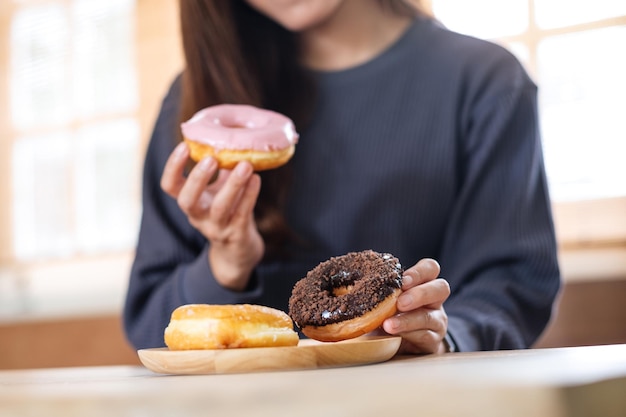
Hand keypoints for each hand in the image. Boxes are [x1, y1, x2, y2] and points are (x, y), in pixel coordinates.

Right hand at [160, 142, 263, 290]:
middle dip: (197, 179)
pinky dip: (250, 196)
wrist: (238, 249)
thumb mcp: (218, 190)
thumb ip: (220, 168)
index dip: (173, 167)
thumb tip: (228, 134)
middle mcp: (198, 217)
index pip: (170, 186)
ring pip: (221, 208)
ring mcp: (217, 227)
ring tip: (245, 165)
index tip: (184, 146)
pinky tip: (257, 179)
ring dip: (233, 185)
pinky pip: (242, 214)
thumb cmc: (228, 211)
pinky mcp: (237, 234)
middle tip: (210, 158)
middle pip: (188, 201)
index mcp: (190, 202)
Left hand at [382, 258, 450, 353]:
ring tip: (388, 324)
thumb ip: (378, 290)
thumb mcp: (383, 300)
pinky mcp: (433, 342)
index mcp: (423, 283)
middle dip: (419, 294)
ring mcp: (436, 321)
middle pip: (441, 288)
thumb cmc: (388, 315)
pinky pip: (425, 336)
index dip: (419, 272)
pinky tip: (393, 335)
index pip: (430, 268)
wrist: (397, 346)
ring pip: (431, 317)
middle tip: (400, 302)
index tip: (402, 280)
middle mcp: (434, 300)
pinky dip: (408, 335)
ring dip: (408, 320)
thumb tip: (345, 285)